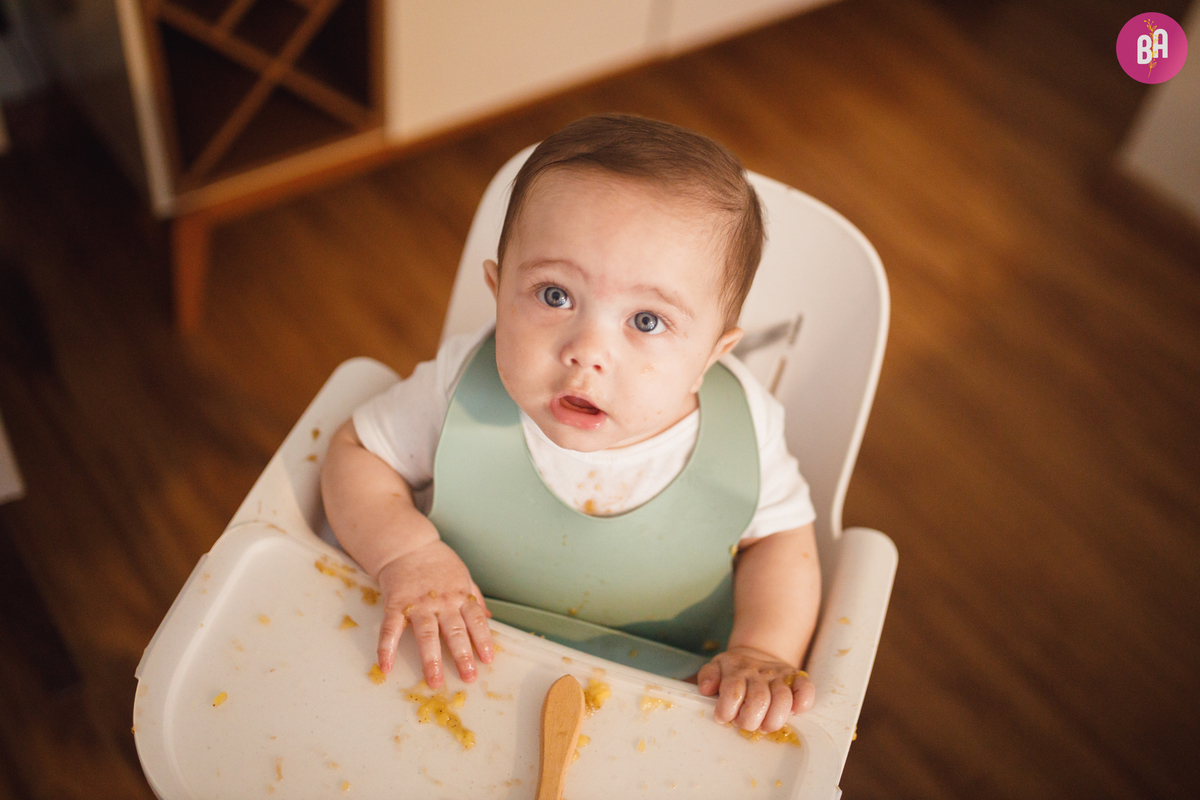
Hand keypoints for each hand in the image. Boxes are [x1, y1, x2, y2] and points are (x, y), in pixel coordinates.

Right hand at [375, 539, 492, 688]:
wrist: (408, 545)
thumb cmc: (439, 563)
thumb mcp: (463, 576)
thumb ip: (475, 598)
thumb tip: (489, 618)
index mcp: (460, 595)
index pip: (475, 620)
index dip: (483, 640)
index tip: (488, 659)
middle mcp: (442, 602)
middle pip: (454, 631)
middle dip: (462, 655)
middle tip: (468, 677)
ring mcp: (418, 604)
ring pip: (426, 634)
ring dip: (430, 659)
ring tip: (434, 681)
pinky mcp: (396, 605)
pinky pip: (390, 629)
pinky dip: (386, 648)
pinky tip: (386, 667)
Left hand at [696, 646, 814, 731]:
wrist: (759, 652)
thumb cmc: (735, 669)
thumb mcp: (716, 667)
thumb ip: (708, 676)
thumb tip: (706, 688)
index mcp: (737, 671)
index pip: (732, 690)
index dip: (726, 709)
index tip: (723, 717)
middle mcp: (759, 673)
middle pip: (758, 699)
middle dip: (749, 720)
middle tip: (744, 723)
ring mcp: (780, 677)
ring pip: (783, 699)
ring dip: (773, 719)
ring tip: (764, 725)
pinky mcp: (797, 679)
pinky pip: (806, 690)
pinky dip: (803, 703)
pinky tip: (794, 711)